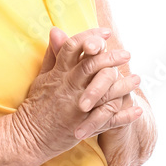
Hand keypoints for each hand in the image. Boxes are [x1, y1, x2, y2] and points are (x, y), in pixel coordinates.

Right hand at [13, 26, 142, 160]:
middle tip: (127, 54)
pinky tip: (137, 109)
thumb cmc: (35, 105)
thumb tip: (56, 30)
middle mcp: (68, 87)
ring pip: (106, 92)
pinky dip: (125, 116)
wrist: (28, 136)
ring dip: (124, 85)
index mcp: (58, 74)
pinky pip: (109, 120)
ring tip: (137, 78)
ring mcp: (77, 107)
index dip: (90, 36)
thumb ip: (52, 54)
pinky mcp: (84, 125)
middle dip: (111, 57)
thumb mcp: (42, 77)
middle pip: (92, 65)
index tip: (106, 32)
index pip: (73, 46)